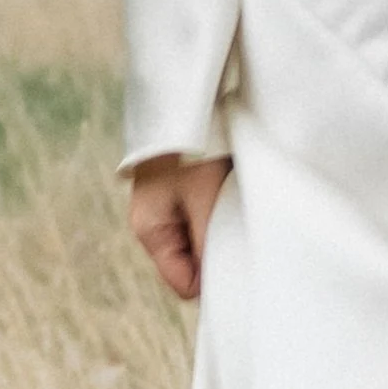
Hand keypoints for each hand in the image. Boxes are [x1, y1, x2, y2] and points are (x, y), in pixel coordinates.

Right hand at [129, 154, 230, 302]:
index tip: (237, 263)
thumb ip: (207, 246)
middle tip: (237, 233)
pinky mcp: (178, 194)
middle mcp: (154, 225)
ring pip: (197, 242)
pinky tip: (228, 198)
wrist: (182, 103)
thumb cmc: (191, 150)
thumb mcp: (203, 200)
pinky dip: (215, 214)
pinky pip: (199, 221)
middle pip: (191, 265)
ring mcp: (165, 209)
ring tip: (232, 209)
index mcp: (150, 232)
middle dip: (214, 254)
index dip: (212, 281)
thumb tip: (215, 286)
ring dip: (216, 232)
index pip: (184, 284)